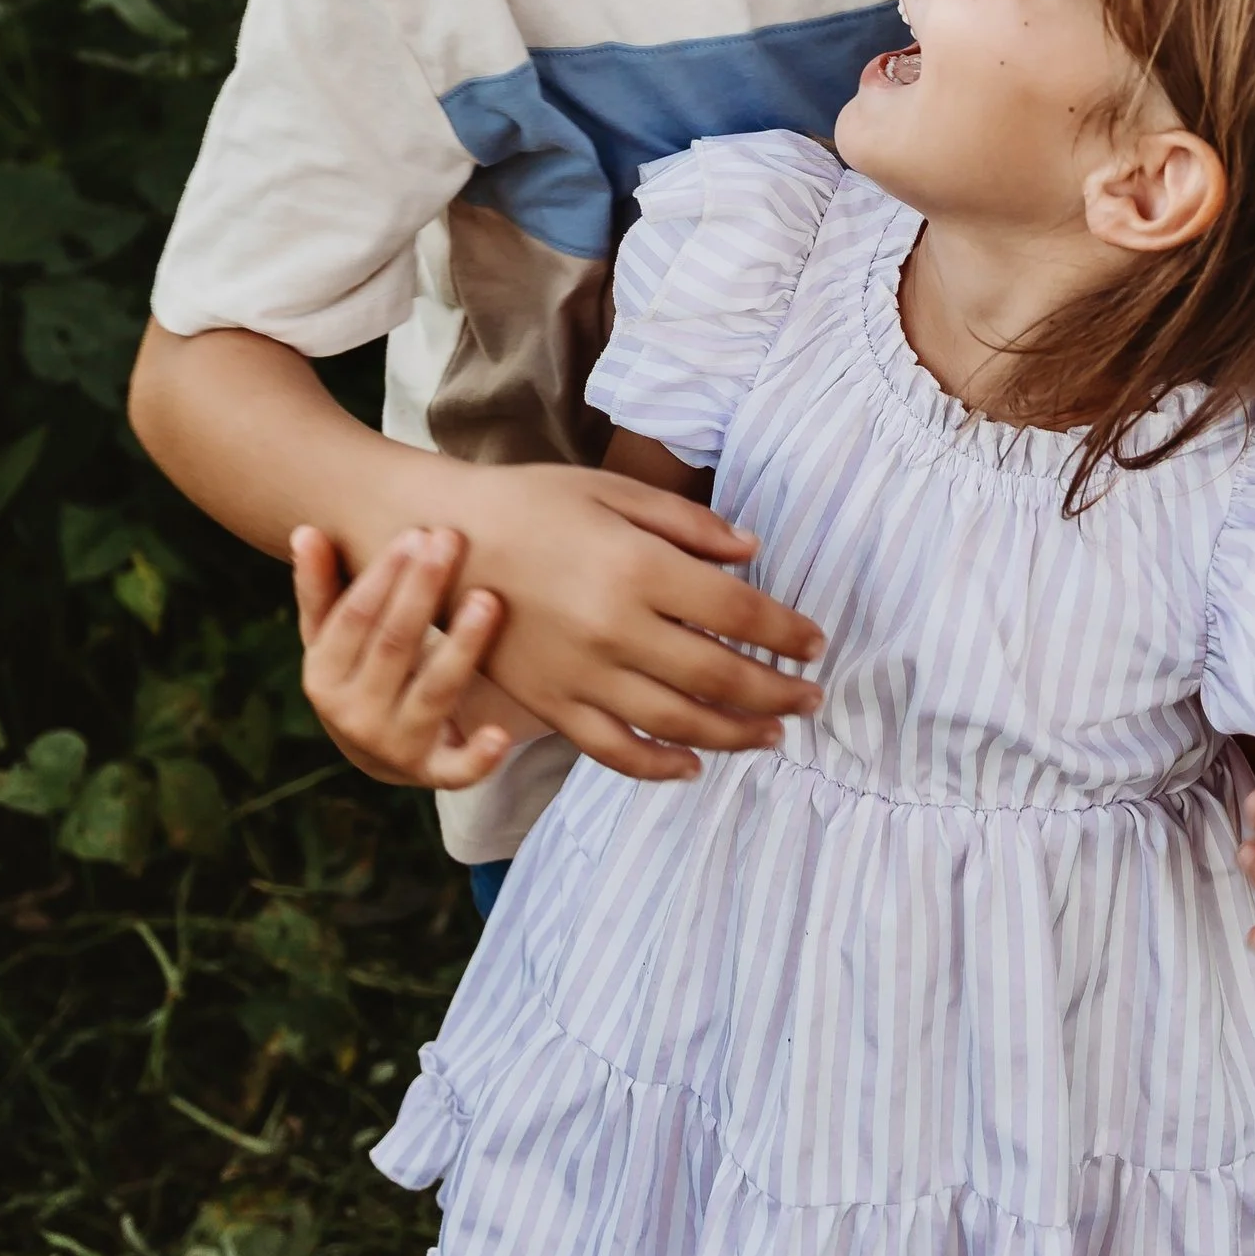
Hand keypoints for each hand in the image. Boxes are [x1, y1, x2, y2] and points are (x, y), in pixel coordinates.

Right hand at [293, 523, 530, 791]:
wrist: (377, 752)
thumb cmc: (356, 671)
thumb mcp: (329, 636)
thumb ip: (320, 588)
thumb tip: (305, 530)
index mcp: (322, 678)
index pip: (354, 620)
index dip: (383, 577)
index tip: (415, 535)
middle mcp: (354, 716)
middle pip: (394, 647)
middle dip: (423, 593)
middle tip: (451, 541)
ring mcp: (395, 748)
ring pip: (433, 692)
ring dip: (460, 648)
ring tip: (488, 600)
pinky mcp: (434, 773)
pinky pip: (456, 771)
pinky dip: (478, 758)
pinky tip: (499, 736)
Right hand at [460, 461, 825, 781]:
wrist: (439, 538)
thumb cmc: (530, 502)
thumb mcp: (612, 489)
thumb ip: (688, 523)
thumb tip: (752, 553)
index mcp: (638, 567)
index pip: (740, 615)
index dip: (788, 634)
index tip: (816, 643)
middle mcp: (616, 629)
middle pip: (721, 677)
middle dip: (778, 693)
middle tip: (812, 699)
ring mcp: (582, 674)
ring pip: (678, 723)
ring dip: (736, 735)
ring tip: (773, 735)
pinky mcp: (551, 703)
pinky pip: (615, 749)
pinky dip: (659, 766)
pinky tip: (693, 766)